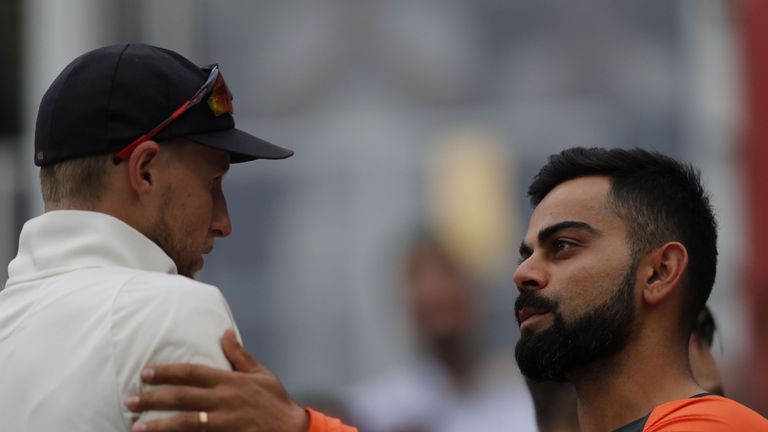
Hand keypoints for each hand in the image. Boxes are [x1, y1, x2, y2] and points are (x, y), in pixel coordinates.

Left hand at [124, 329, 308, 431]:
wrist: (292, 430)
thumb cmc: (276, 402)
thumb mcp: (261, 374)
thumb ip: (240, 355)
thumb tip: (225, 333)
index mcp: (230, 381)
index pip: (193, 372)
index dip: (167, 372)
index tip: (146, 373)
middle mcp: (224, 400)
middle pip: (182, 397)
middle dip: (153, 397)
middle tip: (130, 399)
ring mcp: (224, 422)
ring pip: (185, 422)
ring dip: (159, 424)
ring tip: (137, 425)